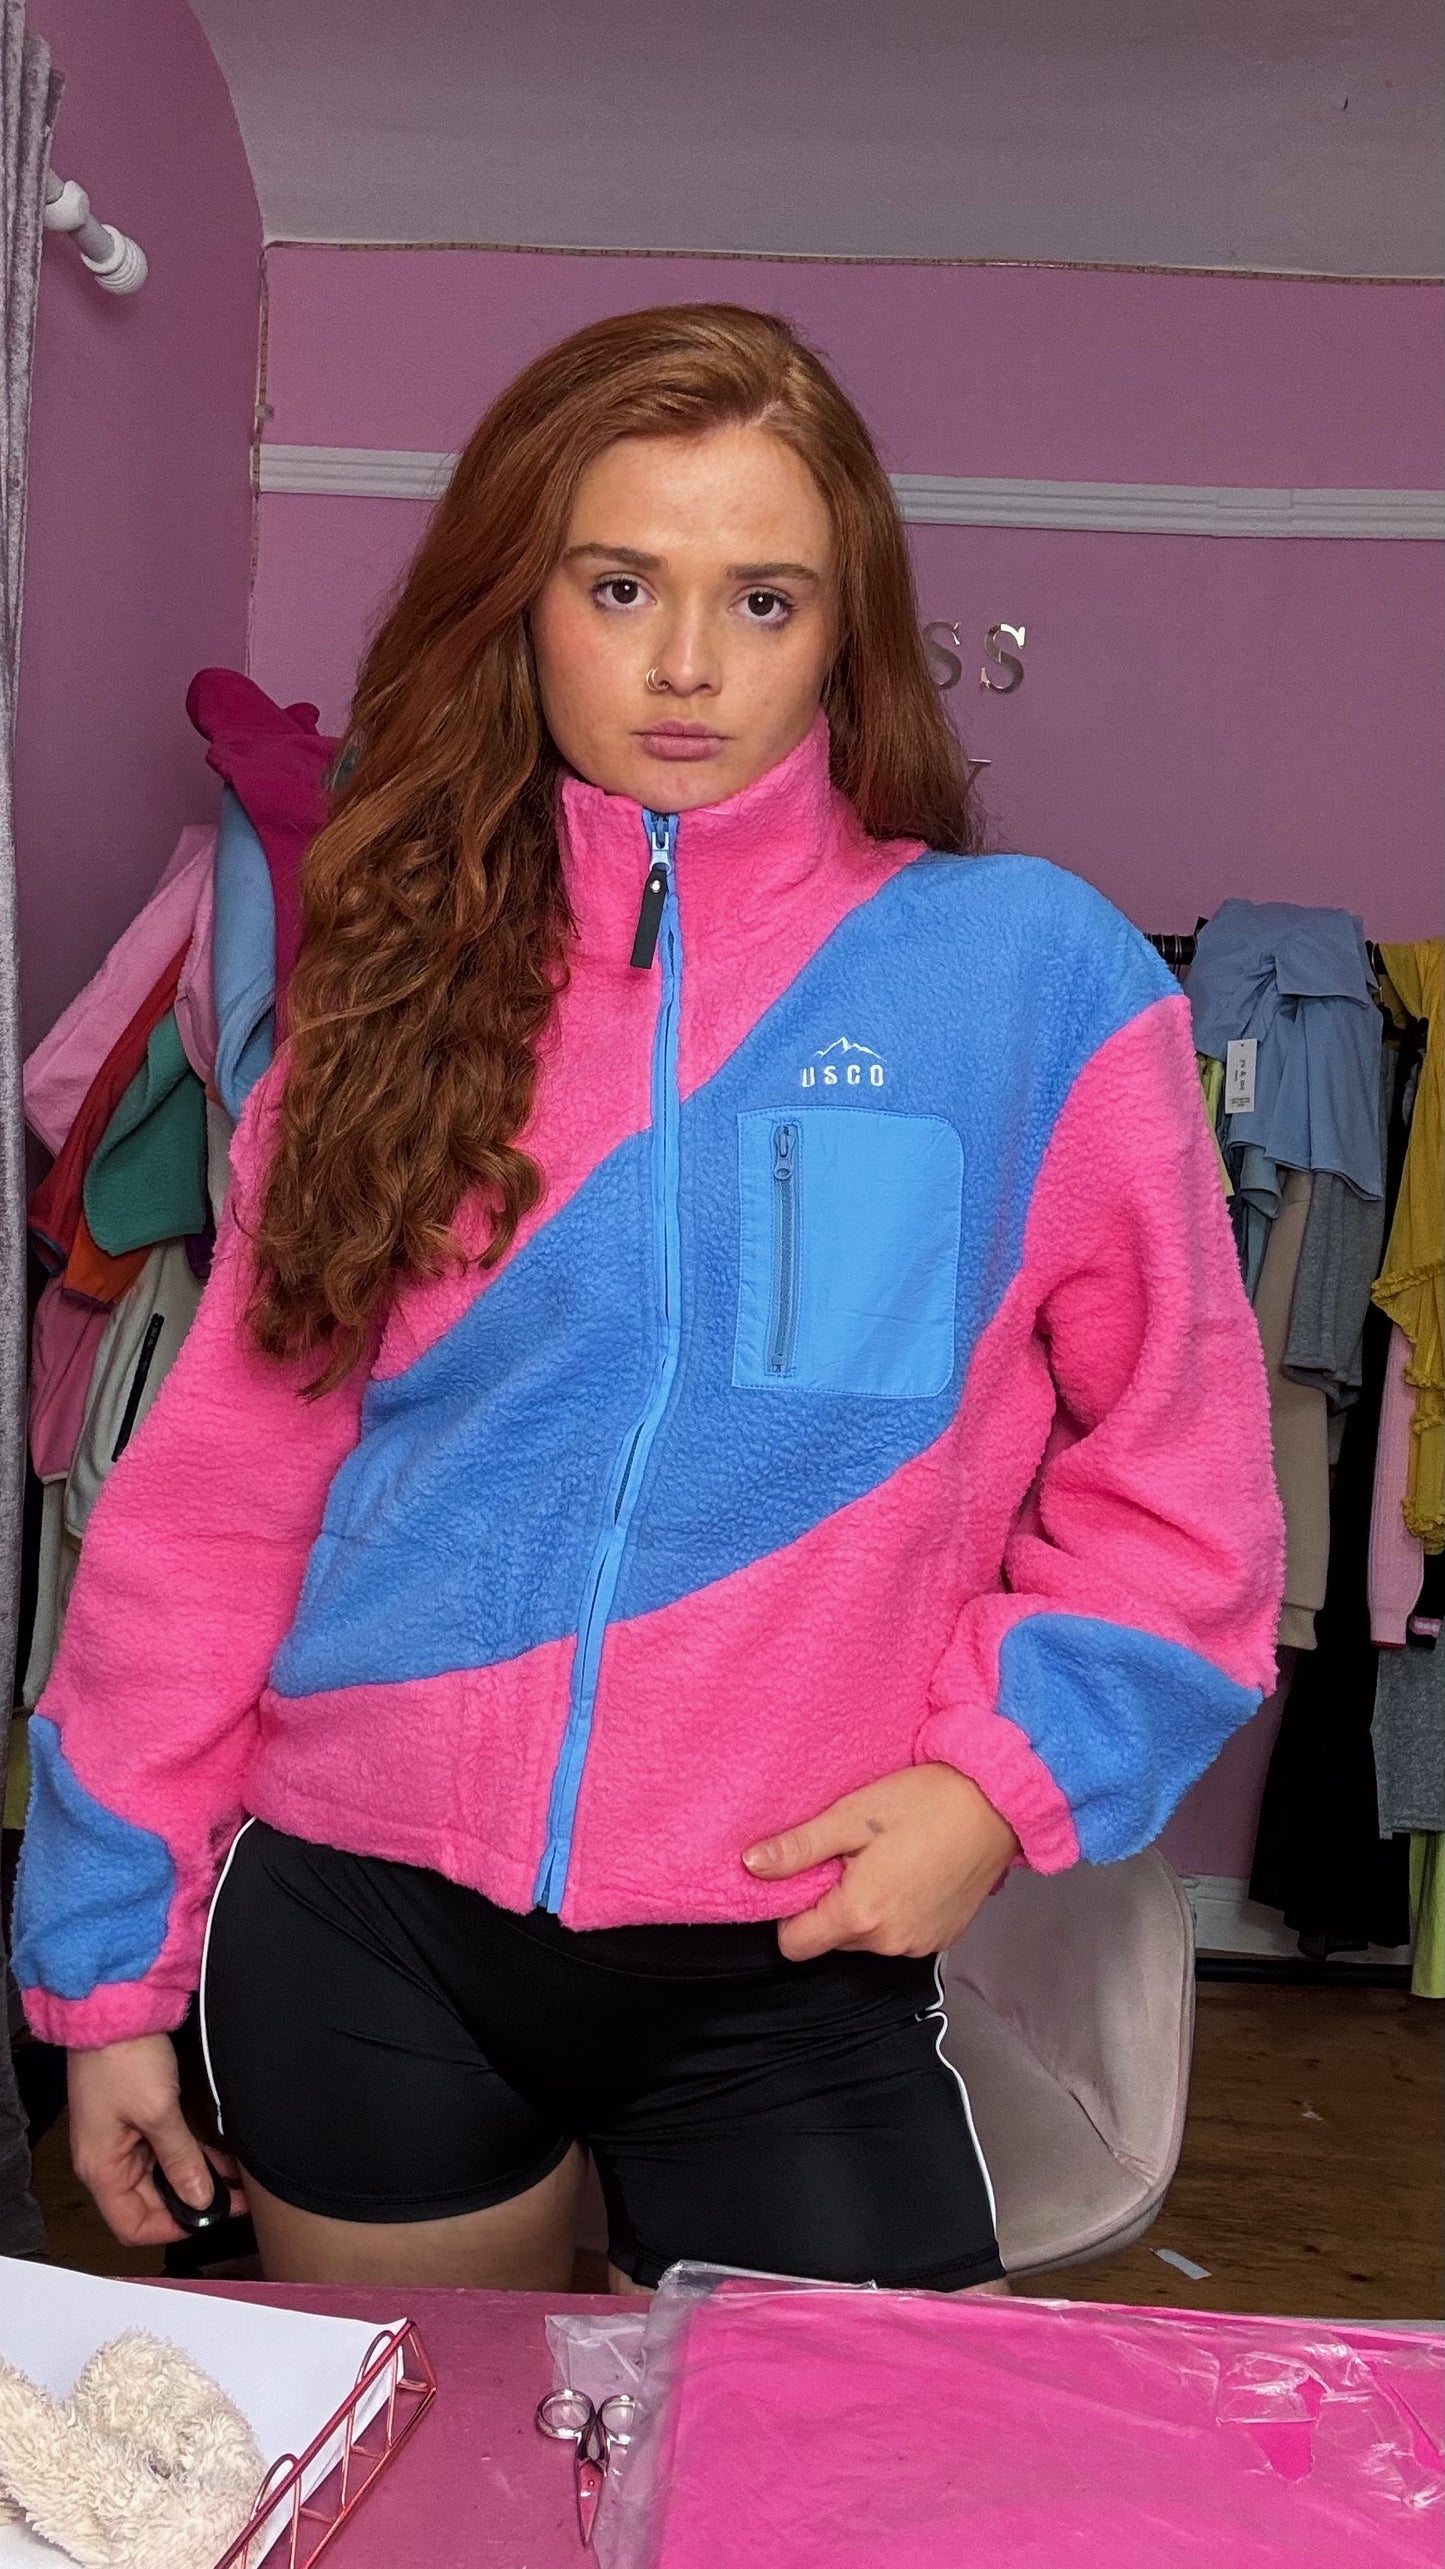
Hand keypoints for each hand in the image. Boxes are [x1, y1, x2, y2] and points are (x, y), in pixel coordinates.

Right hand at [68, 2036, 246, 2246]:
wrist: (112, 2007)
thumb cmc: (125, 2059)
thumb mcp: (158, 2112)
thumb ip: (181, 2159)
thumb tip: (202, 2200)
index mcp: (102, 2169)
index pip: (133, 2225)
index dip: (172, 2230)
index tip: (212, 2218)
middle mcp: (108, 2160)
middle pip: (149, 2203)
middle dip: (192, 2204)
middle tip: (236, 2200)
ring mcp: (120, 2139)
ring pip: (161, 2177)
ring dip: (196, 2180)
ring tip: (238, 2181)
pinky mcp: (134, 2118)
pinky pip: (162, 2152)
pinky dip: (189, 2157)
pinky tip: (220, 2157)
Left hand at [743, 1765, 1018, 1962]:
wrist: (997, 1805)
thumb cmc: (924, 1802)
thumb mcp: (851, 1815)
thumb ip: (799, 1848)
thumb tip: (750, 1866)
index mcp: (860, 1915)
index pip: (794, 1945)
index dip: (790, 1911)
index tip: (808, 1875)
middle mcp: (889, 1943)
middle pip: (831, 1940)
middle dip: (831, 1904)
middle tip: (852, 1856)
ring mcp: (919, 1946)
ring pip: (866, 1939)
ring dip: (865, 1909)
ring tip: (886, 1860)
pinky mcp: (943, 1939)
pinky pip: (900, 1936)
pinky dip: (897, 1912)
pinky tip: (912, 1873)